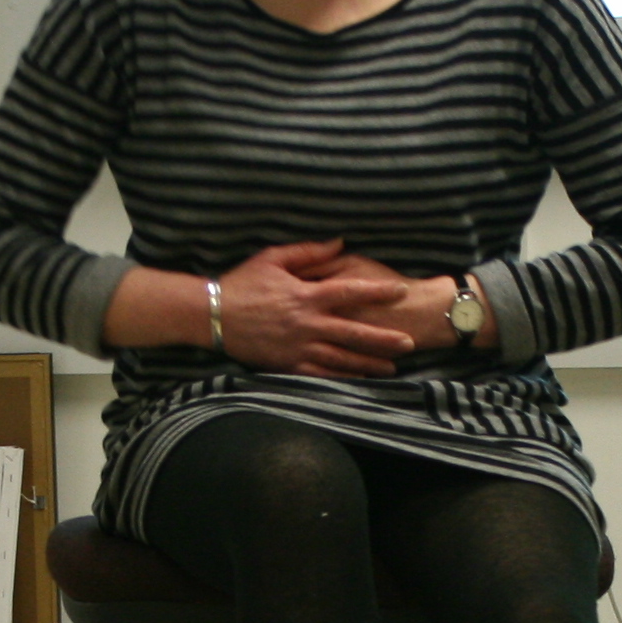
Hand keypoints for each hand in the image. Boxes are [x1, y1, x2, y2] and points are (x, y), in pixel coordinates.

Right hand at [214, 241, 415, 375]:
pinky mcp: (287, 364)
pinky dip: (342, 378)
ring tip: (392, 367)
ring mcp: (299, 347)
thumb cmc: (242, 283)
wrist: (211, 314)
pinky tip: (358, 380)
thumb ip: (309, 252)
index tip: (401, 290)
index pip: (351, 292)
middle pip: (355, 332)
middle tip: (410, 342)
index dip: (378, 291)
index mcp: (306, 295)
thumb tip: (339, 242)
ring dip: (369, 363)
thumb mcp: (273, 258)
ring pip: (342, 358)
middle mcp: (307, 323)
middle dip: (384, 339)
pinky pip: (320, 374)